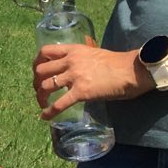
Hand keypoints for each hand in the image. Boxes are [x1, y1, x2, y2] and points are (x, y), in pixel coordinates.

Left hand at [33, 43, 148, 115]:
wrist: (132, 70)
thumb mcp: (94, 52)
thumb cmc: (118, 63)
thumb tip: (76, 64)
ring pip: (45, 86)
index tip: (37, 72)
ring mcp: (75, 76)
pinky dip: (49, 112)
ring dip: (40, 97)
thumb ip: (81, 57)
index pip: (45, 51)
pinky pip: (59, 104)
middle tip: (40, 90)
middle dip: (36, 82)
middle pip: (40, 70)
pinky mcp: (81, 92)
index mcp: (73, 50)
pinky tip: (45, 117)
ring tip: (42, 104)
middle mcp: (70, 61)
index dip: (37, 62)